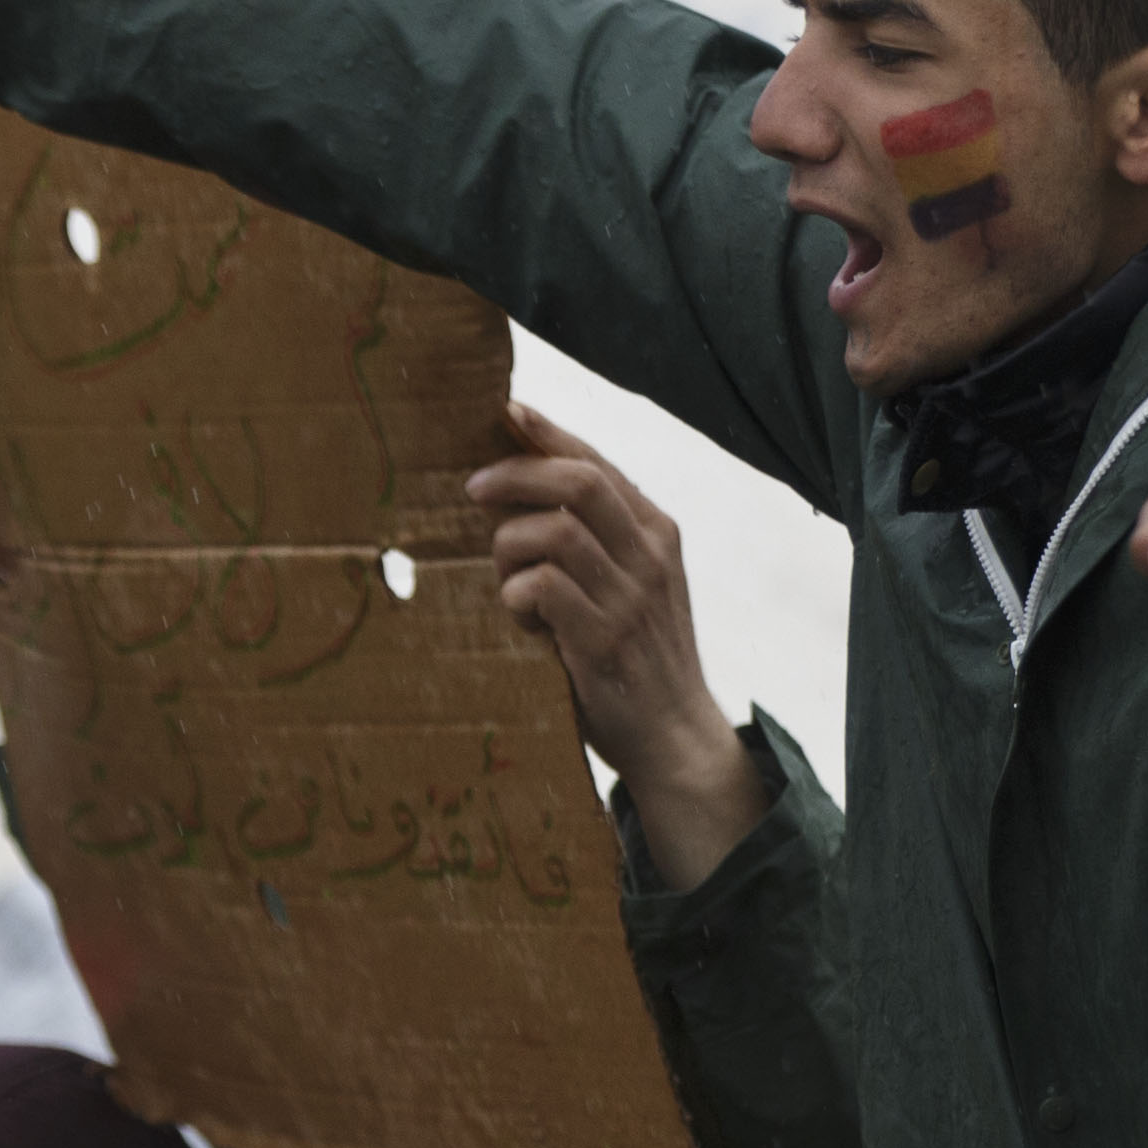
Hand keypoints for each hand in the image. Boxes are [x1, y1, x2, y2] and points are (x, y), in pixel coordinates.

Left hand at [468, 402, 758, 874]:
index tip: (506, 411)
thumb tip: (517, 486)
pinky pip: (542, 588)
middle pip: (578, 480)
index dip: (548, 432)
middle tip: (473, 489)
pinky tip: (522, 620)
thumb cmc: (635, 655)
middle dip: (517, 474)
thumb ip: (593, 539)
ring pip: (553, 532)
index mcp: (657, 531)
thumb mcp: (631, 584)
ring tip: (508, 581)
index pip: (598, 461)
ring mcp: (630, 598)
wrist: (674, 735)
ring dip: (510, 549)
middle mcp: (650, 556)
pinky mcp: (604, 641)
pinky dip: (516, 596)